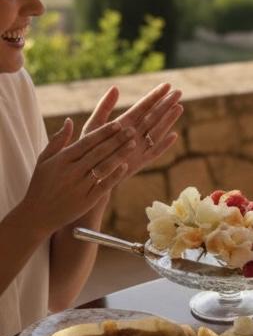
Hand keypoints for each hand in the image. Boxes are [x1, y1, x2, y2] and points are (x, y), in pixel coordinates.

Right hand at [24, 118, 136, 235]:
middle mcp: (72, 171)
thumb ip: (57, 140)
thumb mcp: (43, 160)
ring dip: (120, 154)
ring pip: (104, 167)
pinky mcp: (87, 200)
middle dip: (117, 140)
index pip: (87, 142)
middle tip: (131, 130)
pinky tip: (126, 166)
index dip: (103, 133)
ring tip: (133, 144)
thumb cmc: (41, 184)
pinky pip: (104, 185)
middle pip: (99, 152)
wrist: (37, 215)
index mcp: (62, 159)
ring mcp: (80, 186)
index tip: (117, 124)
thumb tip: (69, 121)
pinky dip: (115, 175)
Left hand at [82, 82, 182, 178]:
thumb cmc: (86, 151)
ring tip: (179, 107)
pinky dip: (163, 146)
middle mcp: (134, 134)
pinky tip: (173, 136)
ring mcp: (138, 148)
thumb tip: (115, 88)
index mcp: (124, 123)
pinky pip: (154, 153)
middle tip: (179, 92)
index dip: (154, 96)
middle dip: (166, 104)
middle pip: (153, 117)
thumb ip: (104, 108)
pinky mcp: (139, 163)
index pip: (142, 107)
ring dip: (168, 120)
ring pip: (157, 131)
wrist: (86, 177)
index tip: (166, 84)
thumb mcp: (93, 126)